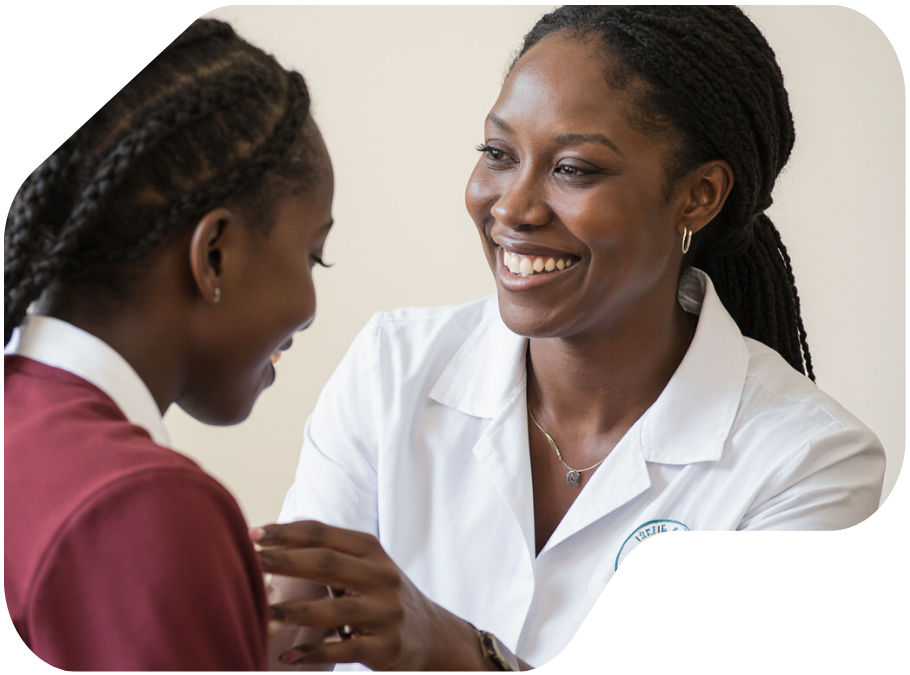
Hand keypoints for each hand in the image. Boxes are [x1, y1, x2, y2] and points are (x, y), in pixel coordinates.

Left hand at [250, 521, 494, 671]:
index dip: (287, 532)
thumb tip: (272, 542)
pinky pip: (344, 650)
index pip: (323, 534)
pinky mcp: (386, 647)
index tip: (253, 534)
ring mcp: (385, 612)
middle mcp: (381, 576)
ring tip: (262, 612)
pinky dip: (313, 654)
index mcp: (371, 550)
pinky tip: (288, 657)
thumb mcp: (365, 566)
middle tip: (249, 562)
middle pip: (326, 563)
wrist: (432, 634)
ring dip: (294, 610)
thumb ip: (330, 553)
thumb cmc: (381, 595)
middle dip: (283, 561)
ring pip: (334, 610)